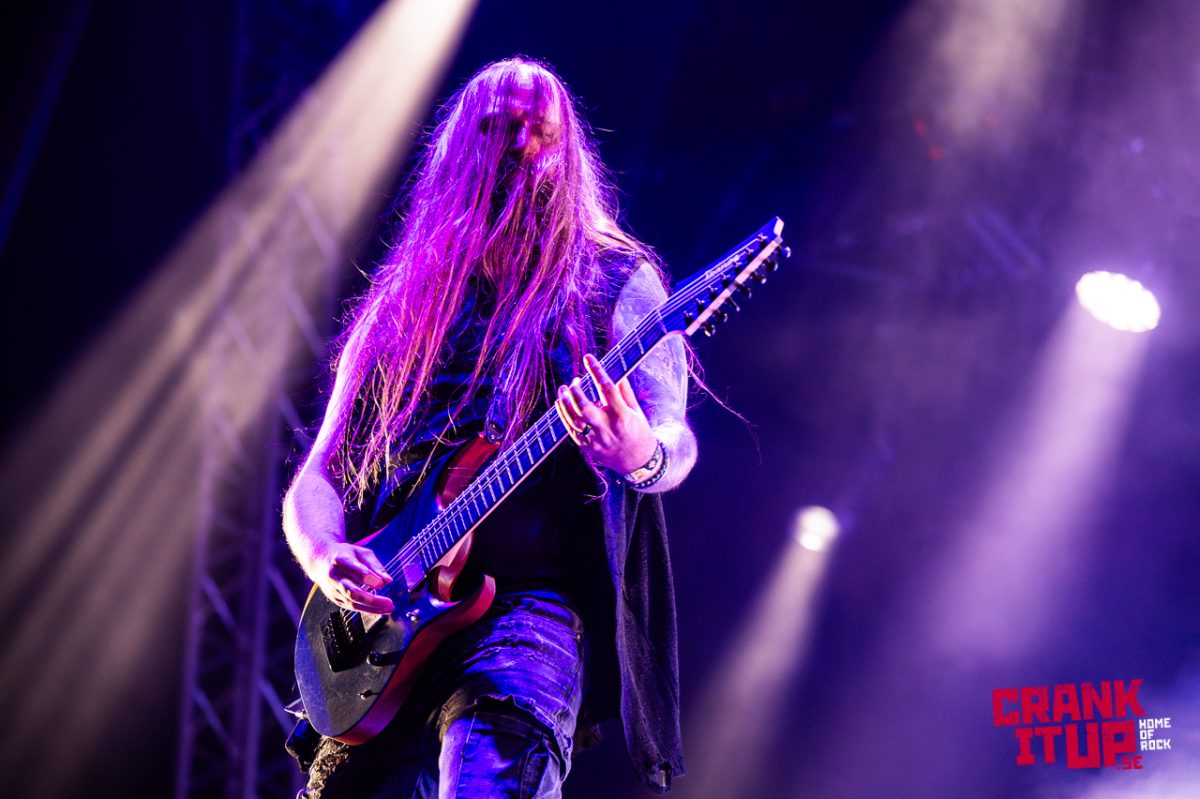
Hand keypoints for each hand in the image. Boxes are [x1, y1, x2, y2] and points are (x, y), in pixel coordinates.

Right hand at [309, 541, 393, 613]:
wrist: (319, 561)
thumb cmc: (344, 555)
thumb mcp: (360, 553)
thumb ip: (374, 565)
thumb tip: (387, 580)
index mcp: (341, 561)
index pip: (356, 571)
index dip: (369, 578)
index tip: (382, 584)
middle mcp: (335, 577)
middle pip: (352, 592)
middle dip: (372, 600)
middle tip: (389, 603)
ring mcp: (333, 590)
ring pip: (352, 603)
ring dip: (372, 608)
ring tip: (388, 608)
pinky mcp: (334, 599)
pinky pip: (351, 606)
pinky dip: (366, 610)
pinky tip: (379, 609)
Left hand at [555, 353, 658, 473]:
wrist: (637, 462)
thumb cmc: (639, 432)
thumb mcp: (636, 411)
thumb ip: (624, 392)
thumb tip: (615, 371)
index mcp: (622, 416)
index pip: (607, 389)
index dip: (596, 371)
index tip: (589, 358)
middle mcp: (607, 428)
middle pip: (585, 406)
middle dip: (576, 390)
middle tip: (576, 380)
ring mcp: (595, 439)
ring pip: (573, 418)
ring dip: (565, 401)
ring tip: (564, 388)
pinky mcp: (586, 446)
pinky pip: (569, 428)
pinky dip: (563, 413)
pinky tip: (561, 402)